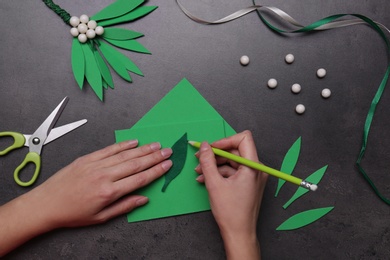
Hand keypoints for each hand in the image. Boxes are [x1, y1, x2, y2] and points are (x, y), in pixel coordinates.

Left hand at [0, 140, 171, 255]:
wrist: (46, 204)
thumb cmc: (72, 213)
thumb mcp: (101, 217)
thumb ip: (124, 206)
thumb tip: (143, 199)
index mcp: (109, 192)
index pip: (140, 178)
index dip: (156, 170)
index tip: (167, 165)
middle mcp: (104, 175)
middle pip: (136, 163)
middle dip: (155, 157)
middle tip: (168, 151)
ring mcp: (96, 164)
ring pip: (125, 154)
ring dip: (143, 149)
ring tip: (156, 145)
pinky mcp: (87, 158)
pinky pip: (109, 149)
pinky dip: (123, 145)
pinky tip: (134, 142)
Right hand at [195, 130, 266, 259]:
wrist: (238, 233)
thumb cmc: (230, 212)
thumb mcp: (214, 184)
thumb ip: (208, 162)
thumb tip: (205, 146)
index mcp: (253, 167)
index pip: (243, 139)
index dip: (225, 140)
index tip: (211, 147)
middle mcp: (257, 169)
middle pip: (236, 150)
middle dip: (216, 154)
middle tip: (200, 157)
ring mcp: (253, 176)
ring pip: (232, 161)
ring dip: (215, 165)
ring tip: (199, 172)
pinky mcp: (249, 183)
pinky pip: (233, 171)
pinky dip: (219, 173)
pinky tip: (205, 179)